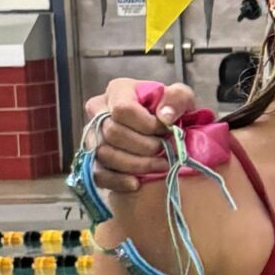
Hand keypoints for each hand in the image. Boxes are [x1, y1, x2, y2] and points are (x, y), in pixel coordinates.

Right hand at [83, 77, 197, 194]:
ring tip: (161, 165)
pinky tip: (137, 183)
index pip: (122, 110)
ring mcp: (92, 135)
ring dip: (137, 164)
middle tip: (165, 150)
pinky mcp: (92, 159)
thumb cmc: (170, 111)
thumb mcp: (181, 98)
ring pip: (105, 154)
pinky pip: (97, 174)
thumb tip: (164, 116)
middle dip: (145, 146)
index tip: (166, 130)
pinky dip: (118, 181)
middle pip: (112, 133)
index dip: (147, 125)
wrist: (164, 133)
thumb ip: (177, 98)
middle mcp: (98, 110)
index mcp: (118, 90)